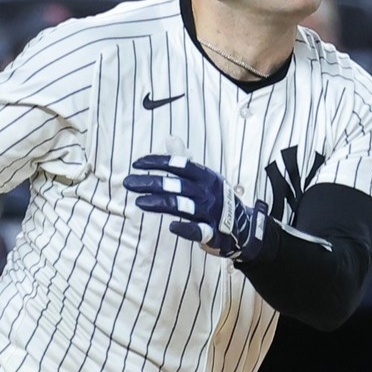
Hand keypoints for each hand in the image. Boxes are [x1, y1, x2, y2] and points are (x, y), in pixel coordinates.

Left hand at [123, 154, 266, 260]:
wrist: (243, 226)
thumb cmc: (217, 199)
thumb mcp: (205, 177)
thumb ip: (185, 161)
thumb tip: (171, 139)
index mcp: (205, 176)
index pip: (179, 165)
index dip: (157, 163)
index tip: (136, 164)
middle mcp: (207, 192)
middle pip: (176, 185)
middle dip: (150, 183)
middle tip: (128, 183)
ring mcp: (210, 212)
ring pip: (182, 206)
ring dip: (159, 203)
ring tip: (138, 202)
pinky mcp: (213, 233)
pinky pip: (198, 230)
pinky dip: (185, 228)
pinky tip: (171, 226)